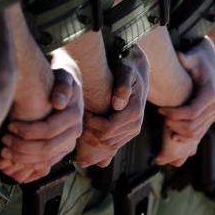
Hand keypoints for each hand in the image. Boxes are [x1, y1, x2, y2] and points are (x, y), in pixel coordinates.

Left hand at [0, 67, 84, 182]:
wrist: (67, 88)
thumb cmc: (60, 80)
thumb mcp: (63, 77)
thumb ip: (62, 86)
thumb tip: (58, 103)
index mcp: (74, 115)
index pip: (49, 130)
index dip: (27, 131)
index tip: (10, 125)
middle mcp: (75, 132)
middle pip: (47, 148)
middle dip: (22, 147)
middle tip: (4, 141)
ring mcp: (69, 143)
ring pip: (45, 160)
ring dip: (23, 158)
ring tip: (5, 150)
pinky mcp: (62, 151)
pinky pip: (46, 164)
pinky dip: (28, 164)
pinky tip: (13, 157)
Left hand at [76, 47, 149, 167]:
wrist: (137, 72)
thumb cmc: (127, 69)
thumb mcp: (125, 71)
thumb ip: (123, 84)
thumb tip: (117, 104)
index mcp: (134, 112)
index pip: (108, 129)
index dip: (91, 125)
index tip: (82, 113)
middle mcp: (135, 125)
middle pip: (106, 140)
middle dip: (89, 133)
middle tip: (77, 121)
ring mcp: (132, 131)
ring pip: (107, 146)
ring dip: (91, 139)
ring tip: (81, 125)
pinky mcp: (127, 134)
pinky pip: (110, 146)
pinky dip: (97, 143)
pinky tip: (87, 133)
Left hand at [157, 39, 214, 166]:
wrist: (210, 67)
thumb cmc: (197, 62)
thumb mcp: (193, 58)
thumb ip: (186, 59)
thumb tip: (179, 56)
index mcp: (210, 95)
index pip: (191, 112)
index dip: (174, 114)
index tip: (159, 109)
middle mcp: (214, 108)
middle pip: (191, 125)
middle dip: (173, 123)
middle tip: (159, 114)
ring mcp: (212, 116)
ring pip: (194, 133)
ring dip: (177, 131)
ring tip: (164, 122)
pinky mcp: (209, 121)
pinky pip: (197, 135)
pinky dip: (184, 138)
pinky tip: (172, 134)